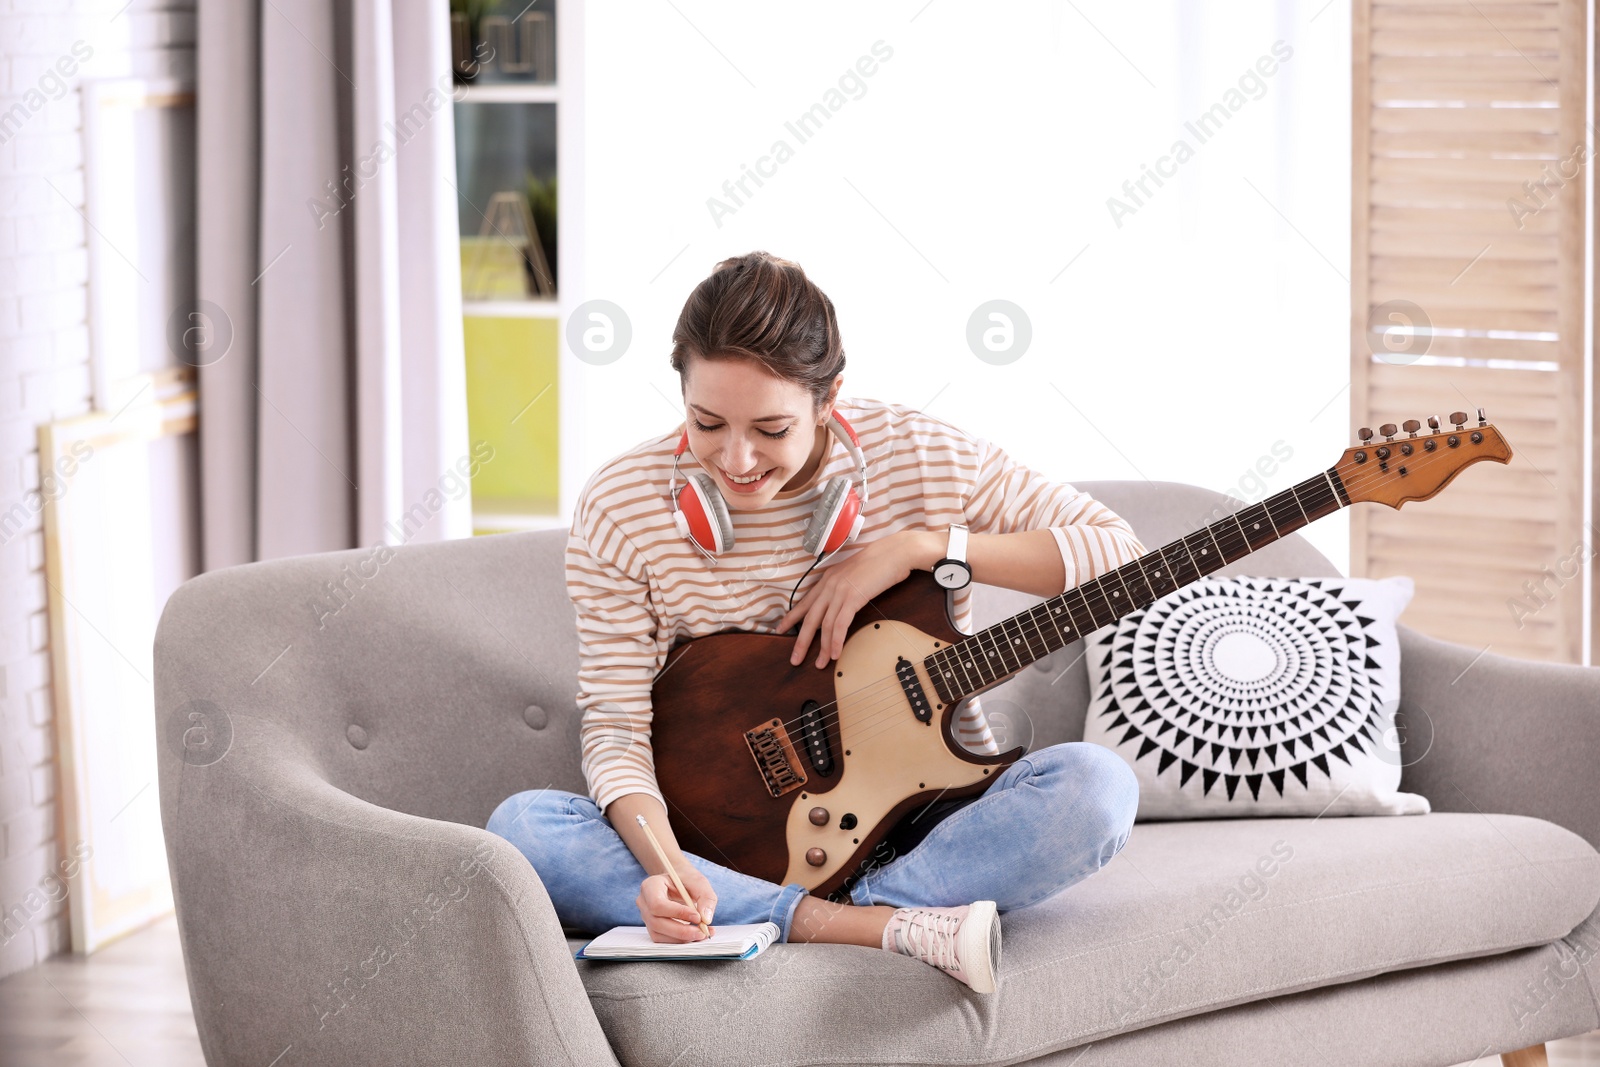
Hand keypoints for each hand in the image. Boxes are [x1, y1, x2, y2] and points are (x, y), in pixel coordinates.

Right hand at [636, 863, 716, 942]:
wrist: (678, 881)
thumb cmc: (686, 879)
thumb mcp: (699, 882)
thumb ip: (706, 898)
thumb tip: (705, 919)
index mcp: (650, 886)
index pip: (658, 904)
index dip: (677, 913)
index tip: (697, 917)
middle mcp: (644, 902)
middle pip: (656, 923)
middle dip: (681, 931)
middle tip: (702, 932)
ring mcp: (646, 916)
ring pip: (658, 935)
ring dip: (681, 938)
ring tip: (701, 934)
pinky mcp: (652, 927)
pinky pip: (662, 939)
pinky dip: (679, 940)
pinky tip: (694, 935)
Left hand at [777, 533, 917, 668]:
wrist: (893, 553)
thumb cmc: (879, 563)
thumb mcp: (853, 574)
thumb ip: (843, 587)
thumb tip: (841, 602)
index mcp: (827, 579)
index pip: (805, 602)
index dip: (792, 617)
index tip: (781, 629)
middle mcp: (829, 586)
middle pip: (810, 618)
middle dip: (801, 641)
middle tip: (794, 659)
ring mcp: (840, 592)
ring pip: (824, 625)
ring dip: (822, 648)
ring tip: (819, 664)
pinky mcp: (852, 598)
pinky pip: (840, 624)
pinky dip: (836, 641)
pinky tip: (835, 654)